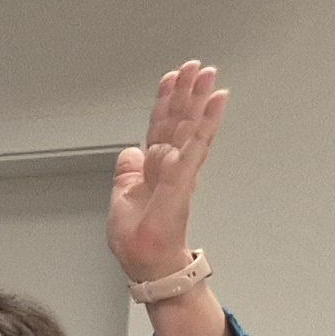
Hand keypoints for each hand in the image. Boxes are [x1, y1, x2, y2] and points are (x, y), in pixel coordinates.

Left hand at [108, 61, 224, 279]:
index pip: (161, 127)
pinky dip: (202, 128)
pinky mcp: (182, 186)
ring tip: (211, 79)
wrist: (149, 268)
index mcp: (155, 168)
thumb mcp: (121, 199)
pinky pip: (193, 151)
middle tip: (200, 67)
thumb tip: (129, 152)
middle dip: (188, 93)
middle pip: (179, 122)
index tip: (173, 77)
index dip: (166, 102)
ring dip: (199, 103)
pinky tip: (213, 107)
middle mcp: (170, 167)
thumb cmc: (138, 241)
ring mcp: (178, 175)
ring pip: (189, 131)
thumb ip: (128, 174)